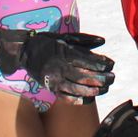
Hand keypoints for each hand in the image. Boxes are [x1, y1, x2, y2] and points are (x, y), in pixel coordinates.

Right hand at [0, 29, 114, 100]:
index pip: (87, 61)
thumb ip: (85, 39)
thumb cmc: (49, 42)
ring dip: (93, 91)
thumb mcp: (66, 36)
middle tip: (112, 79)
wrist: (25, 52)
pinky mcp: (50, 88)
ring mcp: (54, 80)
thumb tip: (103, 41)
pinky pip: (66, 97)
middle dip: (101, 79)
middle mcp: (59, 67)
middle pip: (84, 76)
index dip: (101, 64)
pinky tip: (90, 99)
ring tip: (105, 89)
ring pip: (76, 89)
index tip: (111, 65)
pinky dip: (79, 99)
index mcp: (64, 52)